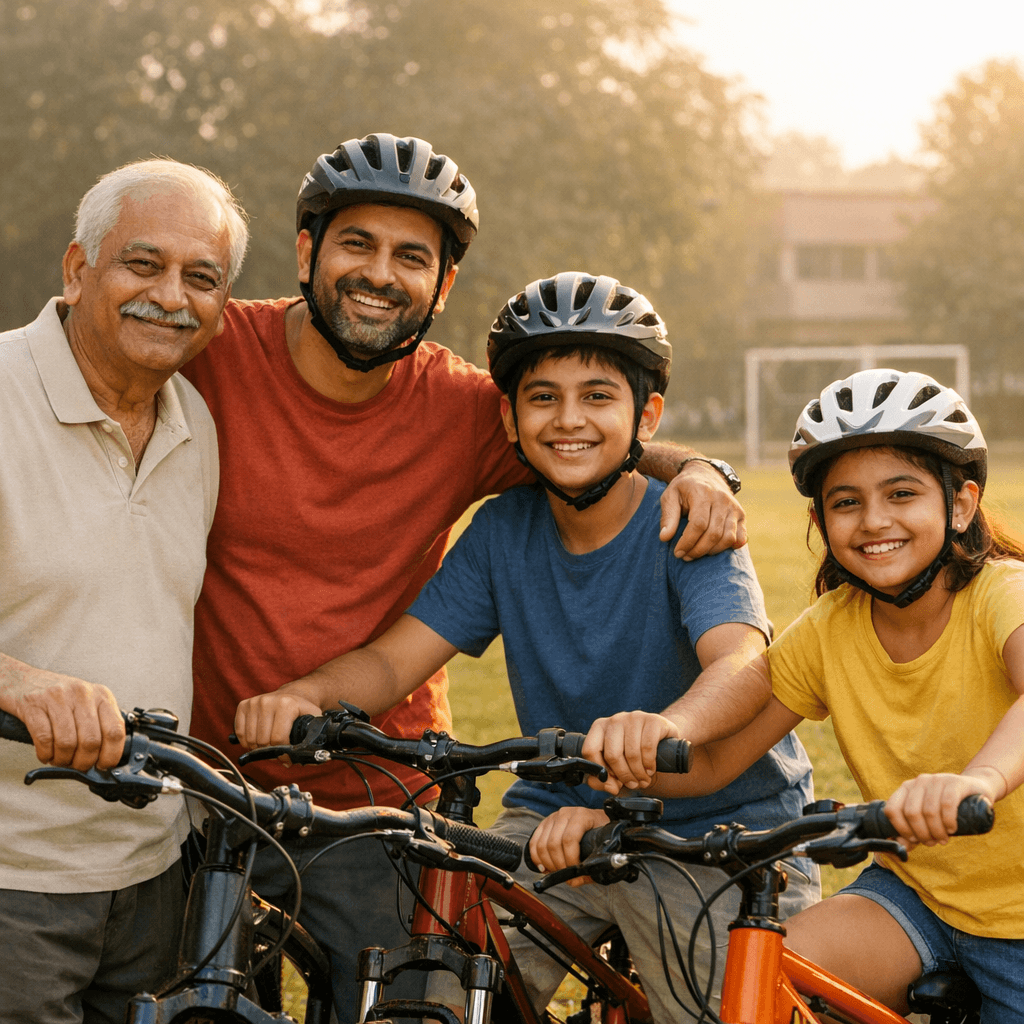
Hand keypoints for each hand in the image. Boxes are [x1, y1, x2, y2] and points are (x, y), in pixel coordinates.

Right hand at [0, 663, 123, 770]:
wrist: (23, 680)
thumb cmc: (58, 696)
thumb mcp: (87, 703)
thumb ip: (99, 725)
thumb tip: (106, 757)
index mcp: (102, 696)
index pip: (115, 731)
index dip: (111, 755)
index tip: (104, 766)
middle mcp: (83, 694)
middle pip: (91, 741)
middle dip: (83, 762)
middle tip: (77, 766)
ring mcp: (59, 697)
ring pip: (68, 743)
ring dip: (63, 759)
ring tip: (60, 759)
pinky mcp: (35, 704)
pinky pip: (44, 739)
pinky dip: (45, 754)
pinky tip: (46, 754)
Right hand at [233, 686, 322, 750]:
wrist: (291, 694)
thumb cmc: (301, 710)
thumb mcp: (313, 720)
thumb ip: (315, 738)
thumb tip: (315, 759)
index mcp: (286, 704)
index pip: (278, 739)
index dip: (283, 754)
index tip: (287, 758)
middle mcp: (268, 701)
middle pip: (263, 741)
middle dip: (271, 752)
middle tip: (278, 752)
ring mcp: (254, 702)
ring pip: (250, 739)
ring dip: (258, 749)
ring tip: (269, 746)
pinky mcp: (243, 705)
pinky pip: (239, 732)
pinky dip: (246, 742)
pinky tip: (257, 740)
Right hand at [529, 805, 609, 883]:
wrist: (596, 819)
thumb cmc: (599, 831)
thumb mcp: (602, 844)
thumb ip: (592, 864)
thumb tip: (577, 880)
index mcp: (581, 816)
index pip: (569, 839)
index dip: (571, 859)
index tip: (576, 872)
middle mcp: (565, 814)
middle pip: (553, 844)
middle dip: (559, 865)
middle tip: (567, 876)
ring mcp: (552, 818)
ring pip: (542, 844)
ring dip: (548, 863)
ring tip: (558, 872)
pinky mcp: (544, 824)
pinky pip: (534, 842)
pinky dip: (537, 858)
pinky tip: (544, 866)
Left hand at [582, 711, 682, 793]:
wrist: (661, 740)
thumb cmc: (633, 754)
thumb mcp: (615, 767)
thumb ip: (603, 780)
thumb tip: (610, 787)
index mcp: (599, 728)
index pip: (590, 750)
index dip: (601, 771)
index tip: (613, 783)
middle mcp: (615, 720)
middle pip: (612, 754)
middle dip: (624, 776)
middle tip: (633, 785)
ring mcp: (634, 718)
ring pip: (631, 753)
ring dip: (638, 774)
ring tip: (643, 780)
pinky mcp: (652, 720)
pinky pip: (648, 747)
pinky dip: (649, 764)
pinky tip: (650, 770)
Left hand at [659, 461, 746, 559]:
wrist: (706, 474)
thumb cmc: (684, 488)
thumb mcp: (670, 496)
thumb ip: (668, 517)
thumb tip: (664, 538)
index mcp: (703, 493)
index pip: (699, 524)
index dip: (688, 541)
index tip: (677, 552)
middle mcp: (722, 499)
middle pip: (714, 533)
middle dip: (698, 550)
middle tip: (685, 556)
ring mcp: (734, 507)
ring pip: (728, 538)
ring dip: (712, 551)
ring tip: (696, 553)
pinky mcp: (741, 514)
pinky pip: (740, 537)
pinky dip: (729, 547)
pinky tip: (713, 549)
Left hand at [884, 770, 1003, 847]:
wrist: (976, 790)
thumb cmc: (946, 808)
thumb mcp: (927, 818)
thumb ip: (912, 832)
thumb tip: (901, 847)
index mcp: (906, 788)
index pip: (892, 809)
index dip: (901, 829)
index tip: (913, 840)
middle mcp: (919, 782)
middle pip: (911, 813)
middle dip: (921, 833)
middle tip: (932, 842)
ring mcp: (936, 780)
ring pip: (929, 811)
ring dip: (936, 832)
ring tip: (943, 839)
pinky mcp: (955, 783)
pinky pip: (947, 804)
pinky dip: (948, 821)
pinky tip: (951, 829)